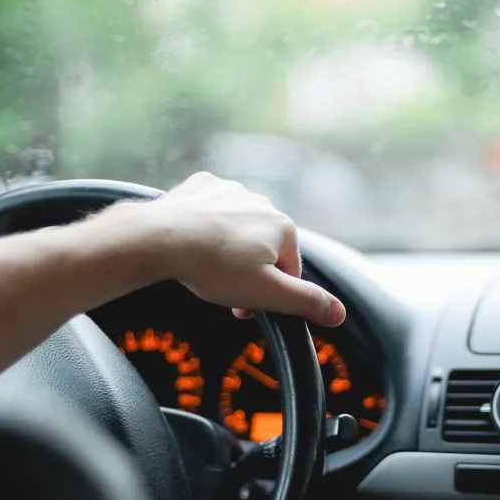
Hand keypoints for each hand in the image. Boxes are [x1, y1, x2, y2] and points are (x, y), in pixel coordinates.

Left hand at [130, 172, 345, 326]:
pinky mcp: (201, 186)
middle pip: (263, 248)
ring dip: (228, 249)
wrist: (160, 238)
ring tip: (206, 268)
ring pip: (237, 228)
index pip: (290, 270)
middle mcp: (262, 202)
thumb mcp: (268, 295)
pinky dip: (206, 226)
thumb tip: (339, 313)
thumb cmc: (214, 267)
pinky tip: (193, 241)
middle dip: (249, 272)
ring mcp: (230, 190)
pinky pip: (211, 210)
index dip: (271, 294)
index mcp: (283, 227)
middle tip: (224, 292)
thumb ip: (307, 302)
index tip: (247, 308)